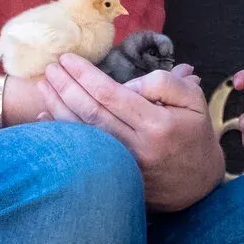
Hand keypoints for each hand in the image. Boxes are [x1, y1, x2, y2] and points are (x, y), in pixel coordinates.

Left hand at [38, 54, 224, 210]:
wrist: (200, 185)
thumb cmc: (194, 134)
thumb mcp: (194, 100)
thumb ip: (165, 82)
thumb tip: (129, 84)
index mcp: (158, 123)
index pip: (111, 94)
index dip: (85, 75)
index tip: (68, 59)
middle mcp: (137, 147)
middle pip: (91, 112)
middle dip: (66, 87)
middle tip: (51, 66)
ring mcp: (123, 166)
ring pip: (83, 133)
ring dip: (58, 107)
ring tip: (44, 84)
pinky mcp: (115, 177)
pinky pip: (83, 152)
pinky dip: (62, 134)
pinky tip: (44, 118)